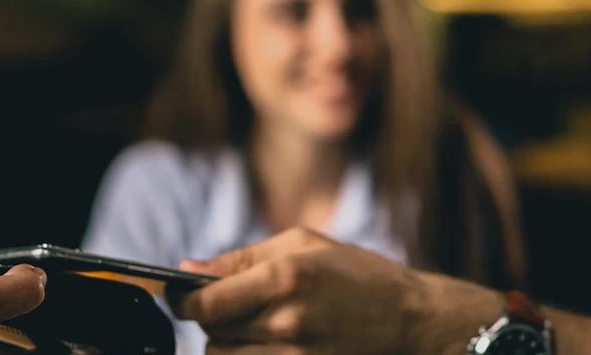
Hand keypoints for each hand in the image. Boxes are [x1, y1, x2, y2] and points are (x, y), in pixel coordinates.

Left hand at [171, 228, 434, 353]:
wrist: (410, 319)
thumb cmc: (357, 274)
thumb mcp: (303, 245)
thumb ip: (241, 257)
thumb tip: (187, 269)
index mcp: (284, 277)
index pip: (206, 301)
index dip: (182, 301)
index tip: (180, 297)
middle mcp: (286, 321)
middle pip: (212, 332)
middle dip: (211, 319)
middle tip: (231, 307)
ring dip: (228, 342)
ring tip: (254, 327)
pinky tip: (265, 344)